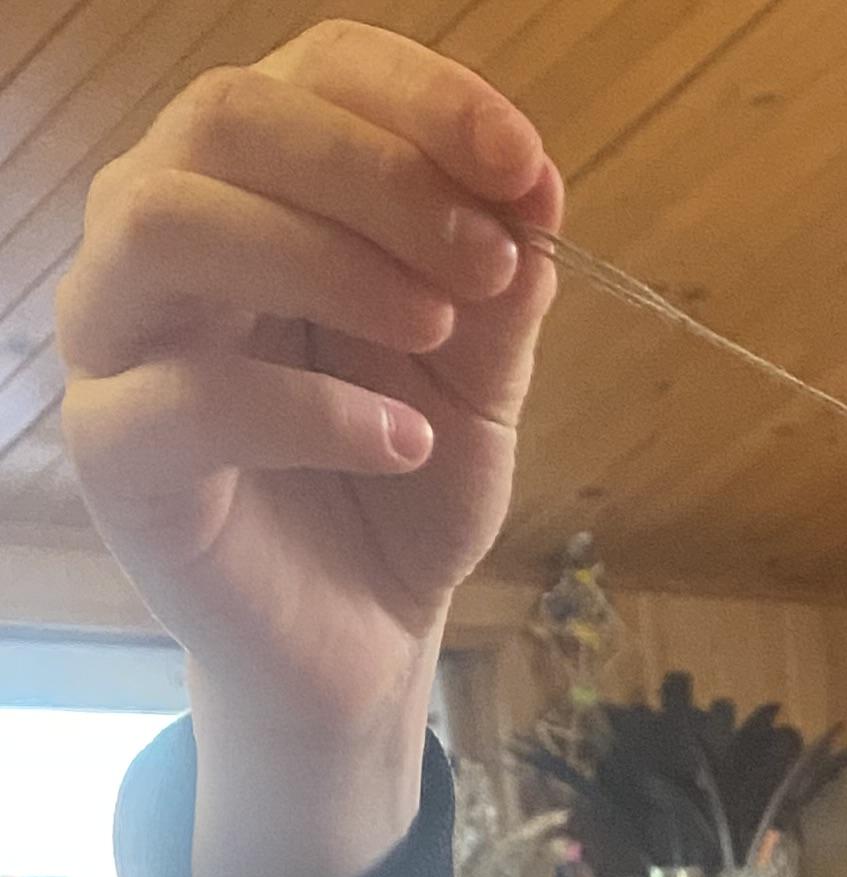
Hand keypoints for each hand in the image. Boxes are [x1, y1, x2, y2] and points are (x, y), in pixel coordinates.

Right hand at [56, 24, 560, 876]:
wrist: (366, 639)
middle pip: (226, 118)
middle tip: (484, 260)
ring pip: (166, 222)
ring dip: (320, 258)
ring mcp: (119, 334)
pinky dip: (311, 409)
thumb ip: (501, 288)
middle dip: (374, 173)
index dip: (421, 100)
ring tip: (433, 334)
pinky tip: (402, 443)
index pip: (311, 72)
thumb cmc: (404, 488)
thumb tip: (536, 183)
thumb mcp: (480, 382)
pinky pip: (185, 392)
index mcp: (255, 184)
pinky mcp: (115, 450)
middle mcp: (163, 230)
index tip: (525, 170)